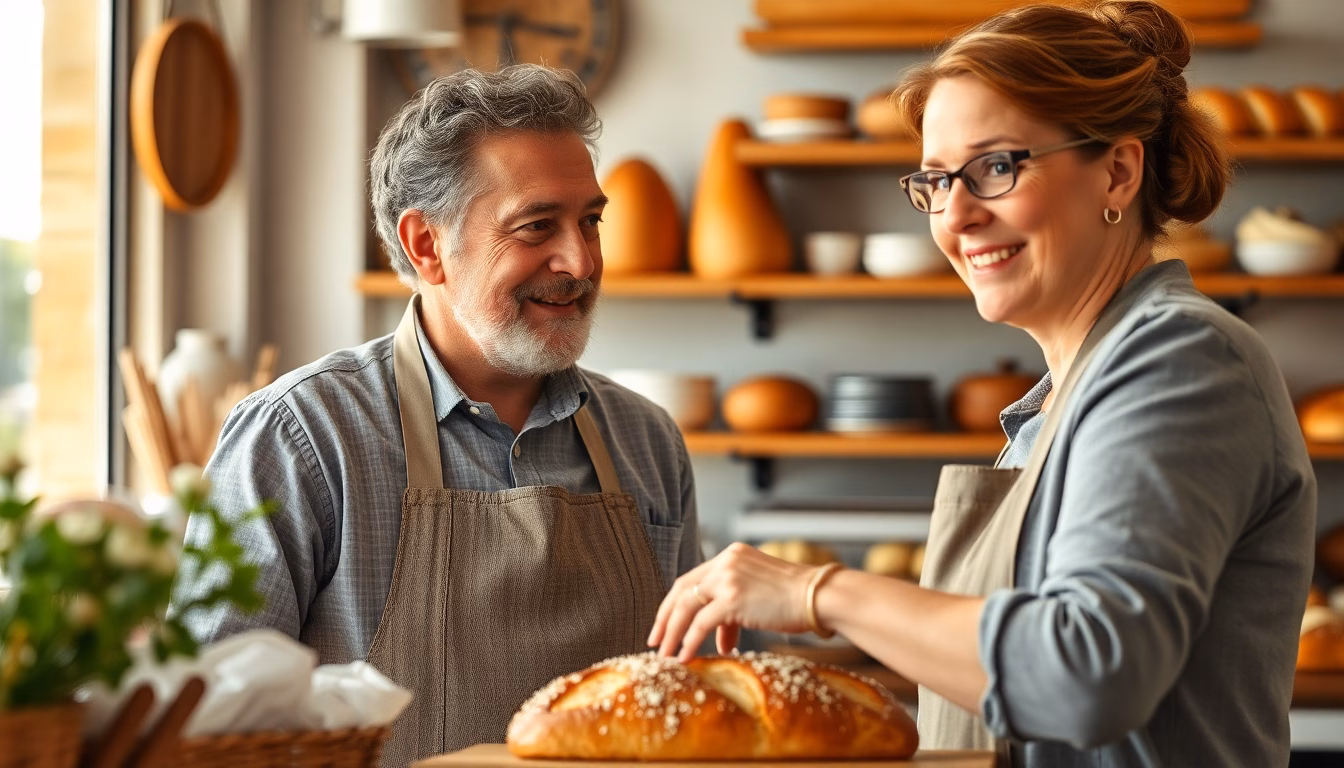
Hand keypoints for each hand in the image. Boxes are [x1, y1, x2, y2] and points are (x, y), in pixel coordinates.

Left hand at [646, 542, 817, 661]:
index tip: (666, 623)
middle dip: (665, 617)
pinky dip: (689, 641)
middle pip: (682, 588)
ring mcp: (728, 577)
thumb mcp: (758, 596)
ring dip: (673, 633)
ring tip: (666, 655)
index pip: (693, 578)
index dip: (675, 602)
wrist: (819, 596)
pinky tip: (685, 656)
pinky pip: (700, 623)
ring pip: (686, 606)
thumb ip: (734, 611)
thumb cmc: (795, 599)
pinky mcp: (732, 598)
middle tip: (655, 640)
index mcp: (731, 555)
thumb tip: (720, 639)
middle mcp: (725, 561)